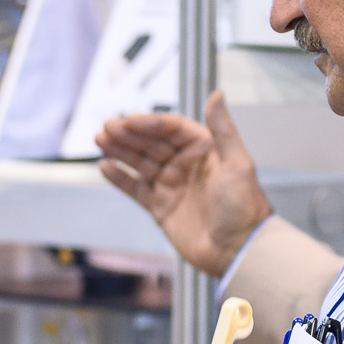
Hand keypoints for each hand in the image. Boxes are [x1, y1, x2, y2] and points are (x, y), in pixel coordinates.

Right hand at [96, 90, 272, 277]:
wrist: (238, 250)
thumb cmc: (244, 206)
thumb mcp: (237, 163)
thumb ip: (223, 129)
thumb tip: (218, 94)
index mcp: (204, 149)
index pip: (172, 128)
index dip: (150, 123)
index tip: (130, 121)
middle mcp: (186, 164)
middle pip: (151, 142)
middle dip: (128, 134)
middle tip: (107, 127)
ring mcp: (171, 185)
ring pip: (140, 162)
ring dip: (120, 150)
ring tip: (100, 140)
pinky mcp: (160, 206)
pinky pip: (135, 188)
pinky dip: (120, 178)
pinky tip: (105, 167)